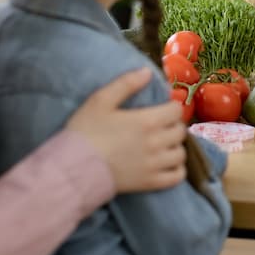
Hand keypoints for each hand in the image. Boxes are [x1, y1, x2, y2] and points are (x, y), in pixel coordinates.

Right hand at [65, 67, 187, 192]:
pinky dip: (176, 170)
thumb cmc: (86, 131)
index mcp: (147, 121)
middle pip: (180, 131)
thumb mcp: (101, 100)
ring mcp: (155, 164)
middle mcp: (156, 142)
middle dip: (173, 126)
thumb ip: (126, 83)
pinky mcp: (150, 182)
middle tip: (161, 126)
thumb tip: (148, 72)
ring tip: (163, 145)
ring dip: (174, 147)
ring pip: (180, 154)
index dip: (171, 107)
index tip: (162, 109)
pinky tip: (166, 164)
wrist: (73, 166)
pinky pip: (176, 176)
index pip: (176, 110)